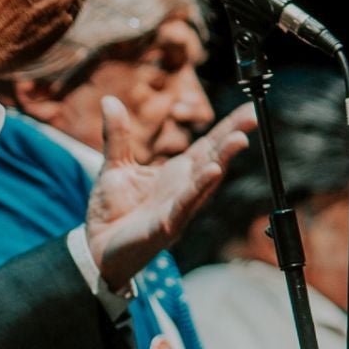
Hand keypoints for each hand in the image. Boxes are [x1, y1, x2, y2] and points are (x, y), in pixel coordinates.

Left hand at [84, 99, 255, 286]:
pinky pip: (184, 205)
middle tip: (252, 118)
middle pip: (212, 160)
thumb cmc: (112, 213)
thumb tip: (109, 100)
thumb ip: (117, 135)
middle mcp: (182, 190)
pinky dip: (198, 189)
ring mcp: (177, 209)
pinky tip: (213, 173)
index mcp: (175, 175)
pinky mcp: (164, 226)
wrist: (96, 248)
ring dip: (222, 161)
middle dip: (232, 139)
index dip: (226, 128)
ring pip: (205, 182)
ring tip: (239, 139)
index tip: (248, 111)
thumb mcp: (114, 166)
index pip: (206, 147)